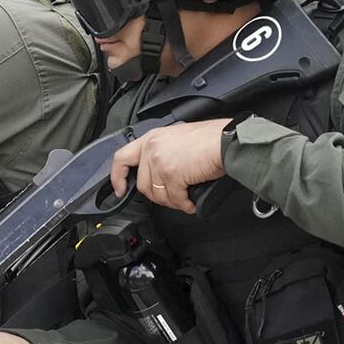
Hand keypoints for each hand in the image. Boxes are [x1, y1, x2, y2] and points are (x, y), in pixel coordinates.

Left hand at [110, 119, 232, 213]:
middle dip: (157, 196)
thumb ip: (162, 153)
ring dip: (173, 202)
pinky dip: (184, 205)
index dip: (118, 177)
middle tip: (172, 198)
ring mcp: (160, 161)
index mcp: (152, 138)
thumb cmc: (209, 139)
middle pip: (143, 184)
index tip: (120, 189)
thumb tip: (159, 174)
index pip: (122, 158)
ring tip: (185, 200)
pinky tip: (191, 203)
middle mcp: (152, 148)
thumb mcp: (176, 138)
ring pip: (158, 194)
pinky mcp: (171, 174)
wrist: (225, 141)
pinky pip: (174, 198)